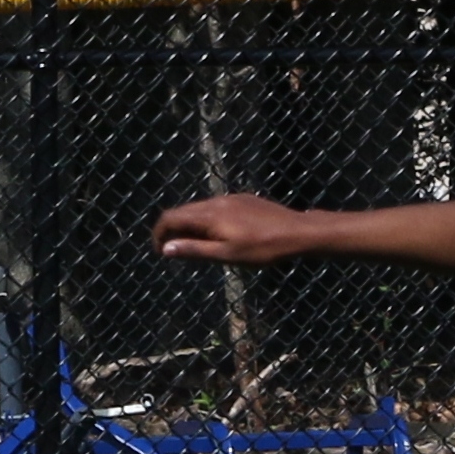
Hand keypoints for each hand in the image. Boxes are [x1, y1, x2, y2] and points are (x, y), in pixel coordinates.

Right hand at [155, 192, 311, 265]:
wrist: (296, 231)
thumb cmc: (262, 248)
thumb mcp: (226, 255)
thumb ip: (194, 250)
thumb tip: (166, 249)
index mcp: (209, 215)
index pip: (170, 218)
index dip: (158, 234)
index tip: (160, 252)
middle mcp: (216, 201)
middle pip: (182, 212)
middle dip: (172, 231)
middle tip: (175, 253)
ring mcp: (230, 198)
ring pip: (199, 209)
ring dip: (190, 226)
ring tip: (197, 248)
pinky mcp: (242, 199)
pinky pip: (215, 208)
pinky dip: (206, 221)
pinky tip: (218, 236)